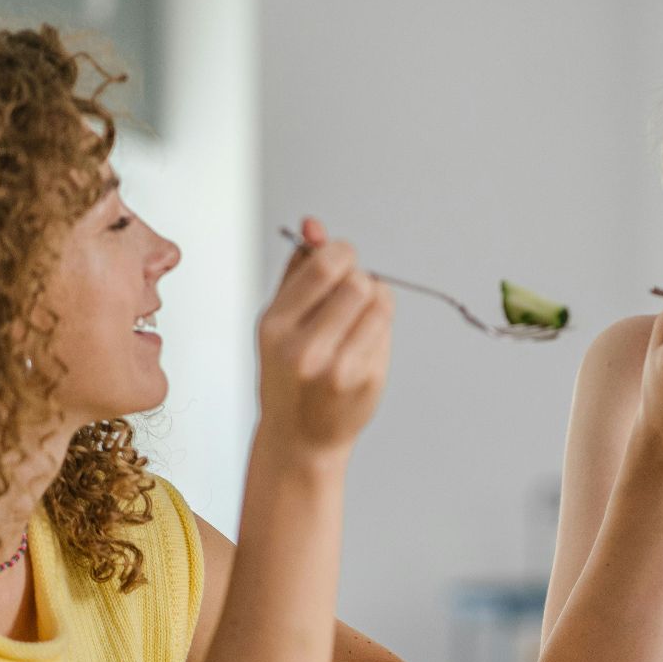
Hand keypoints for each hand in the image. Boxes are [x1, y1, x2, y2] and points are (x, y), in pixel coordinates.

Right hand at [255, 217, 393, 455]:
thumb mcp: (279, 319)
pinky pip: (387, 330)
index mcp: (275, 326)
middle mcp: (304, 349)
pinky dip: (379, 326)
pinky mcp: (367, 381)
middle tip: (348, 293)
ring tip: (355, 317)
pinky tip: (361, 343)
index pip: (325, 266)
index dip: (342, 252)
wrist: (299, 437)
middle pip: (358, 282)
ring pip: (379, 303)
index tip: (342, 259)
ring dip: (374, 300)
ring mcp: (339, 369)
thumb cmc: (288, 373)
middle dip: (358, 278)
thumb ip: (297, 268)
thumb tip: (314, 224)